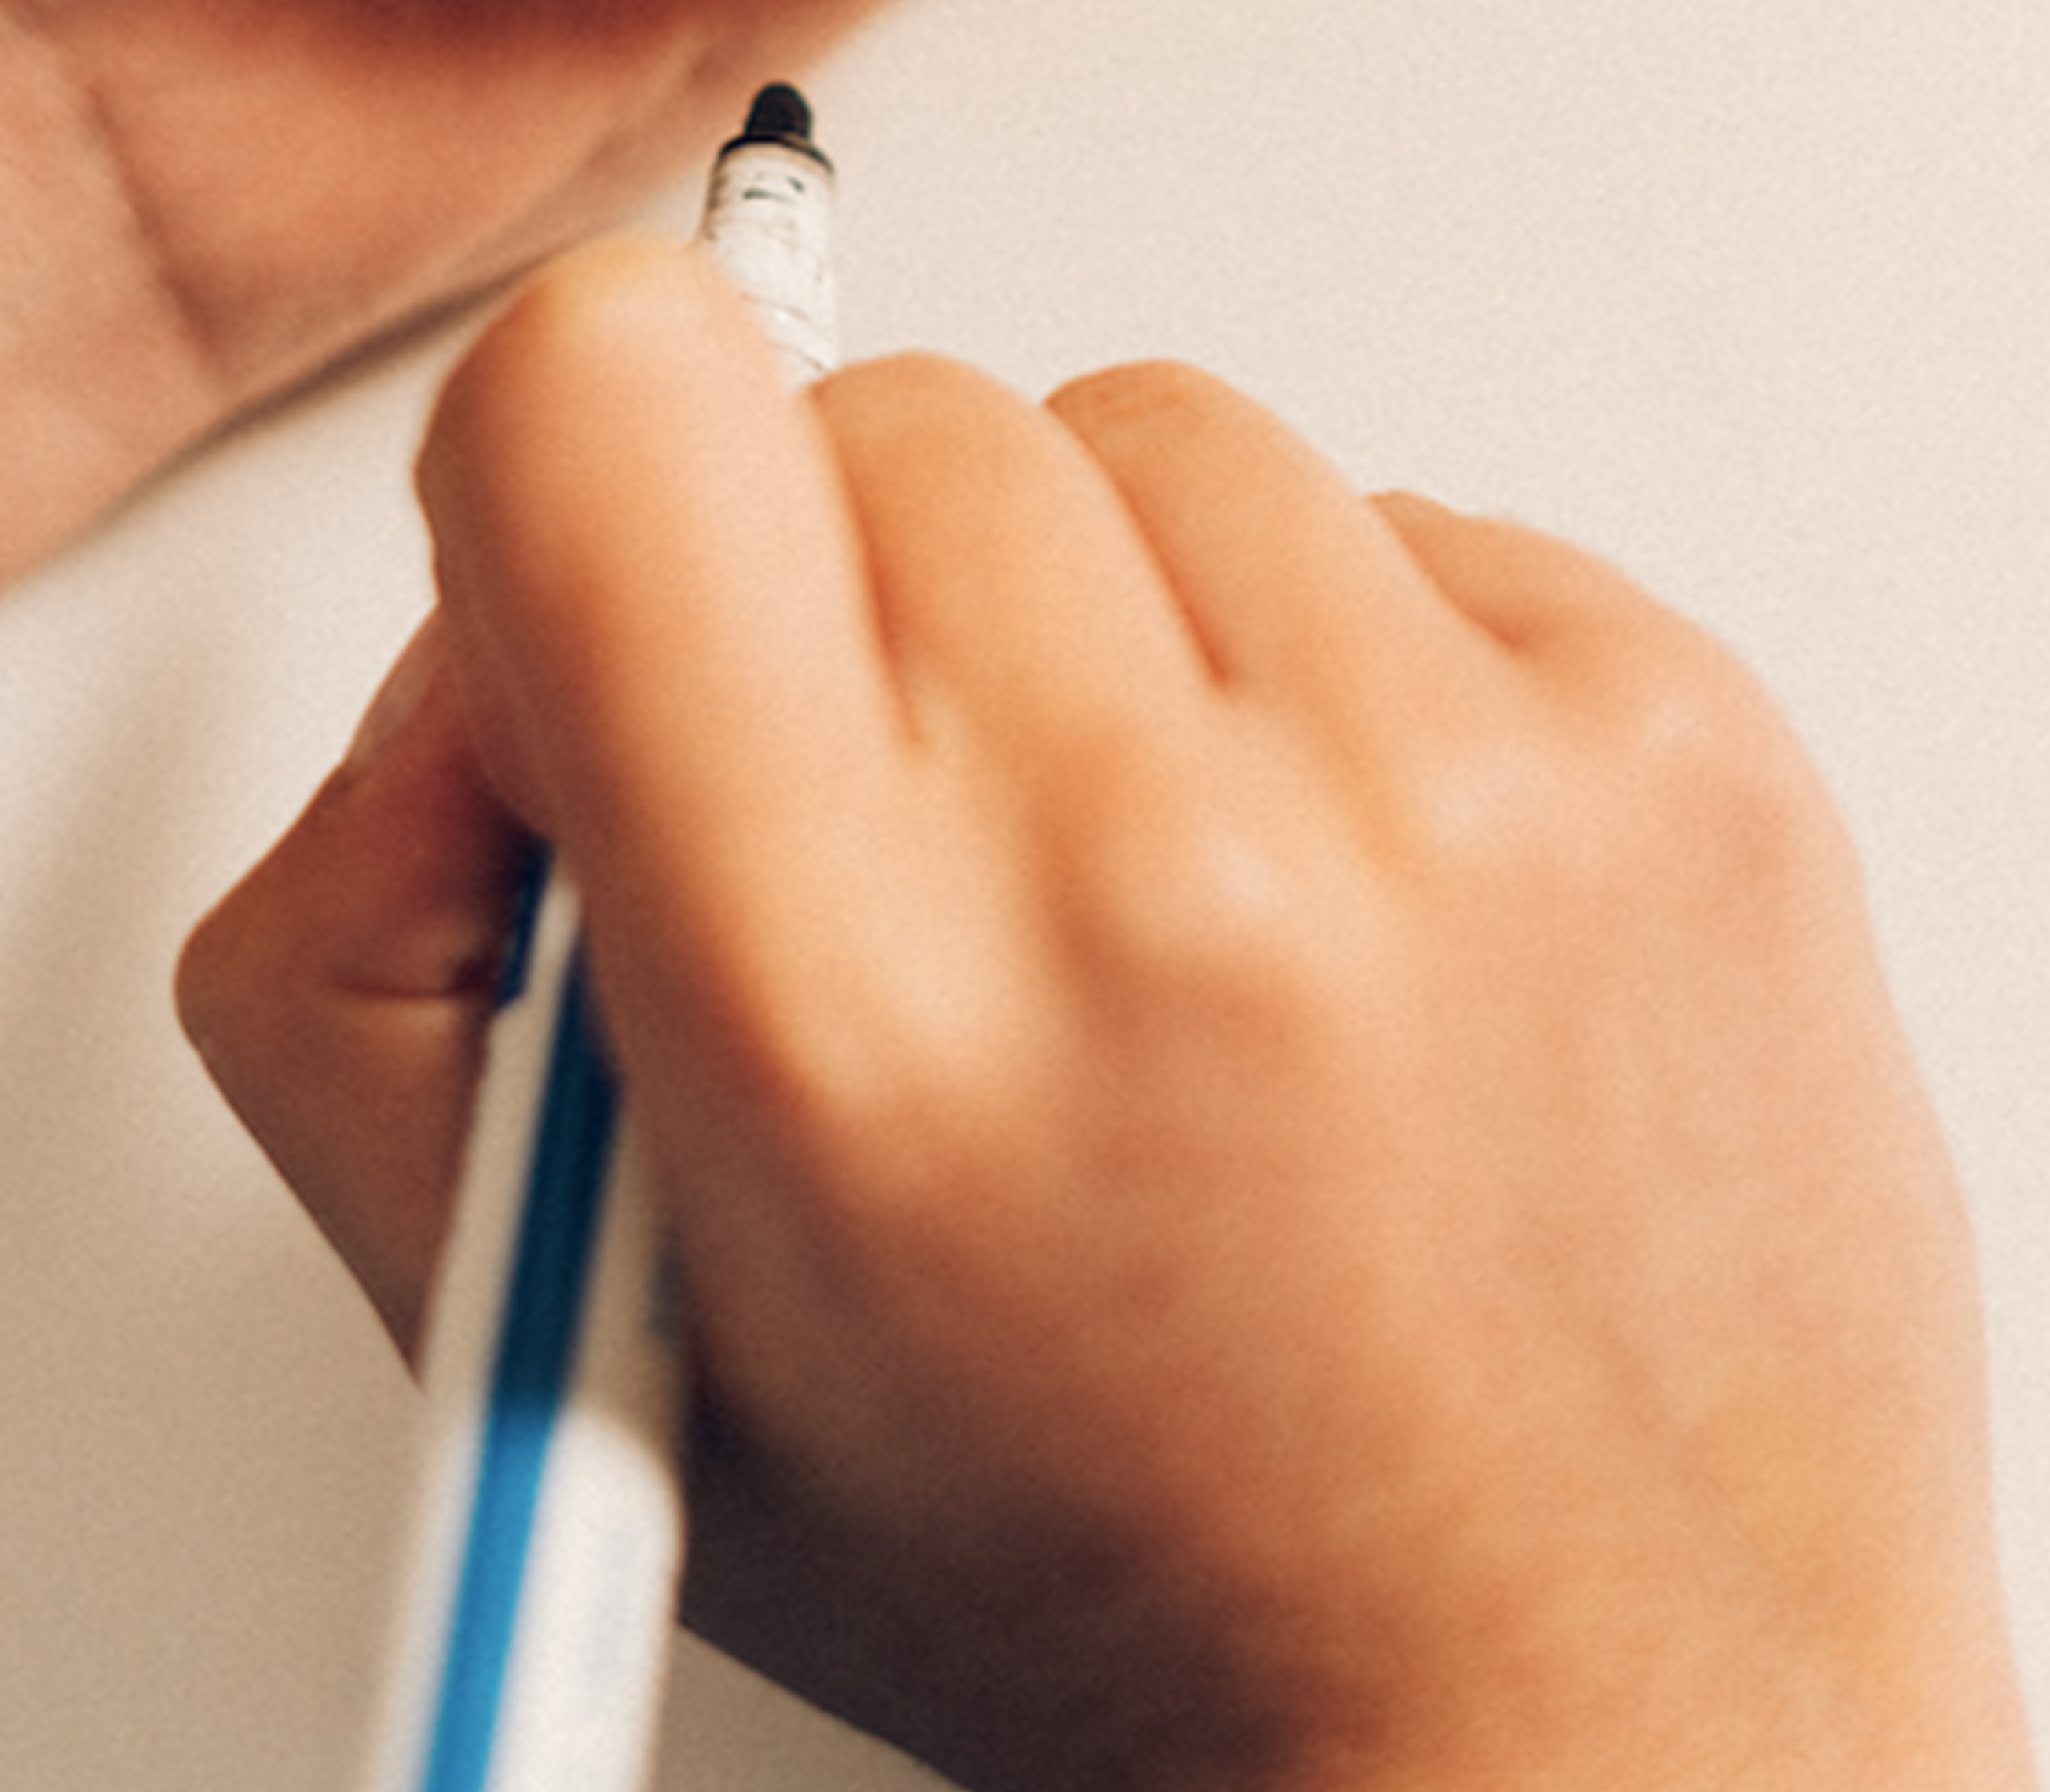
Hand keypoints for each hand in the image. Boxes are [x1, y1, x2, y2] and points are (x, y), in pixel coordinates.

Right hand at [179, 247, 2033, 1791]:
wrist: (1593, 1719)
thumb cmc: (1106, 1573)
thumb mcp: (574, 1343)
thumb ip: (371, 943)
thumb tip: (479, 629)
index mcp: (848, 1011)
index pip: (608, 391)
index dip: (577, 460)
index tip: (637, 596)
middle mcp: (1166, 860)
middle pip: (883, 405)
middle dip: (856, 605)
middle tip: (935, 875)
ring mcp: (1462, 778)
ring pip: (1144, 431)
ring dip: (1114, 622)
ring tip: (1164, 911)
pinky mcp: (1678, 730)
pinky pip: (1392, 511)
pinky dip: (1341, 671)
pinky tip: (1350, 911)